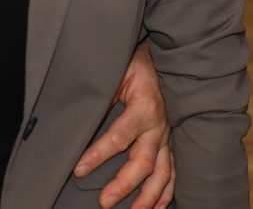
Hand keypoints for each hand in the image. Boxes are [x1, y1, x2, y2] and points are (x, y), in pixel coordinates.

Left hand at [74, 43, 174, 208]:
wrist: (164, 58)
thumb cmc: (134, 63)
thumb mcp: (117, 71)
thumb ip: (104, 93)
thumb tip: (81, 114)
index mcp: (143, 107)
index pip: (119, 137)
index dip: (99, 155)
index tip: (79, 169)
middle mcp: (159, 125)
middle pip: (143, 162)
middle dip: (124, 185)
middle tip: (104, 202)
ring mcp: (167, 136)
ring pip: (163, 172)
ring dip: (148, 196)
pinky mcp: (171, 141)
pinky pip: (173, 171)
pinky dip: (166, 192)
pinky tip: (157, 207)